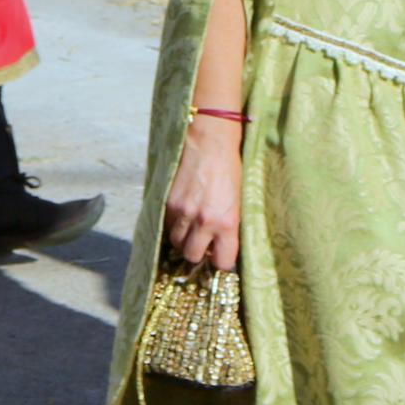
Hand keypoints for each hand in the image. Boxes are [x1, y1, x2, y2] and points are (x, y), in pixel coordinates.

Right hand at [162, 116, 244, 272]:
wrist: (209, 142)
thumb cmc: (229, 170)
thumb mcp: (238, 202)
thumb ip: (228, 227)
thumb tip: (218, 247)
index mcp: (227, 222)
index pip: (222, 261)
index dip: (220, 260)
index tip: (219, 255)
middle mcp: (204, 221)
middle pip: (192, 256)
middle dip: (197, 252)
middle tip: (202, 242)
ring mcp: (183, 212)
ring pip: (176, 243)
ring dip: (183, 239)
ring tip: (191, 227)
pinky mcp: (167, 203)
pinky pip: (167, 226)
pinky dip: (173, 224)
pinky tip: (182, 214)